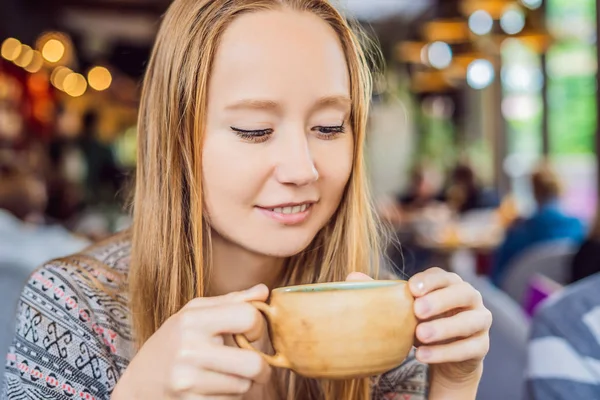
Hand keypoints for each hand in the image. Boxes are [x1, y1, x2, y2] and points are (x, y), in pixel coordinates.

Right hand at [113, 285, 271, 398]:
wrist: (139, 382)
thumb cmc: (173, 341)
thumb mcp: (195, 313)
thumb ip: (231, 301)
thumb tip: (264, 291)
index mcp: (192, 321)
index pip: (247, 317)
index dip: (258, 326)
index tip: (251, 333)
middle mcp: (189, 351)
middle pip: (254, 364)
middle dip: (262, 366)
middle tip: (256, 364)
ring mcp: (188, 381)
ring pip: (244, 386)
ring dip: (243, 382)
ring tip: (227, 374)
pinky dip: (230, 396)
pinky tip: (216, 387)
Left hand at [346, 269, 491, 390]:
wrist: (443, 354)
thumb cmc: (420, 321)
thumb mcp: (401, 307)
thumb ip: (380, 292)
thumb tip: (351, 276)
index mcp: (450, 283)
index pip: (443, 275)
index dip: (429, 281)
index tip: (412, 289)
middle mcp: (470, 298)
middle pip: (462, 293)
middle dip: (440, 301)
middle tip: (418, 311)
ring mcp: (480, 321)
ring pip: (469, 322)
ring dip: (444, 329)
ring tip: (419, 336)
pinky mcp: (482, 346)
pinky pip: (469, 348)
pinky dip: (446, 352)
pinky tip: (424, 356)